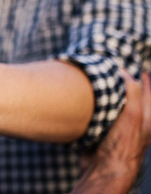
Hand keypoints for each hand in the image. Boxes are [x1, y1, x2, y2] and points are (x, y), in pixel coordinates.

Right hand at [72, 71, 150, 193]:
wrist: (106, 167)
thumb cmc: (123, 143)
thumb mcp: (133, 114)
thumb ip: (133, 93)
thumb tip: (125, 72)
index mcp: (147, 116)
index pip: (148, 91)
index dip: (143, 78)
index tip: (137, 67)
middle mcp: (136, 122)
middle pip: (135, 99)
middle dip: (129, 86)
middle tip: (120, 73)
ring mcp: (121, 128)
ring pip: (118, 107)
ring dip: (112, 97)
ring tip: (103, 85)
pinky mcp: (106, 134)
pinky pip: (103, 116)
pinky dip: (99, 108)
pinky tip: (91, 104)